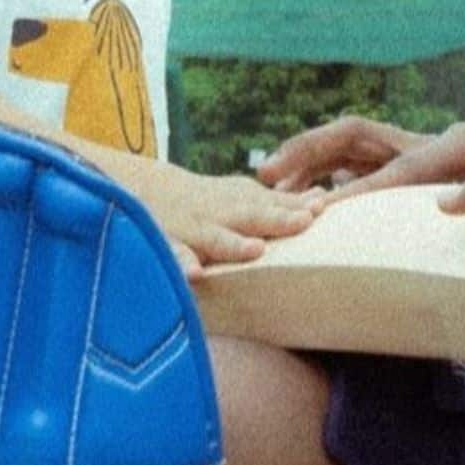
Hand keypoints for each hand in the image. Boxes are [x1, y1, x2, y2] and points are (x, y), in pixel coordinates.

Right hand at [126, 167, 321, 279]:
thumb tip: (322, 199)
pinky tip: (194, 274)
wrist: (140, 190)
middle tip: (306, 220)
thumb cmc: (206, 201)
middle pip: (253, 216)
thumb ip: (279, 202)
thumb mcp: (241, 195)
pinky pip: (172, 256)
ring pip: (215, 238)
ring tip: (255, 250)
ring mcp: (192, 230)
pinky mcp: (163, 245)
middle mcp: (219, 214)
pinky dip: (181, 264)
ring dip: (234, 244)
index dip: (298, 206)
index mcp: (240, 202)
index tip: (323, 207)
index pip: (275, 204)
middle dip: (278, 219)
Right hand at [257, 115, 464, 198]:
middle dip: (312, 149)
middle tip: (270, 176)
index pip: (401, 166)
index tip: (323, 213)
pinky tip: (299, 196)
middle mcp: (437, 141)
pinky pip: (359, 163)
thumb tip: (455, 214)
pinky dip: (325, 173)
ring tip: (270, 180)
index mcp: (464, 146)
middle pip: (361, 133)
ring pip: (352, 143)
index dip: (363, 190)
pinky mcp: (414, 169)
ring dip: (308, 156)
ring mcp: (421, 152)